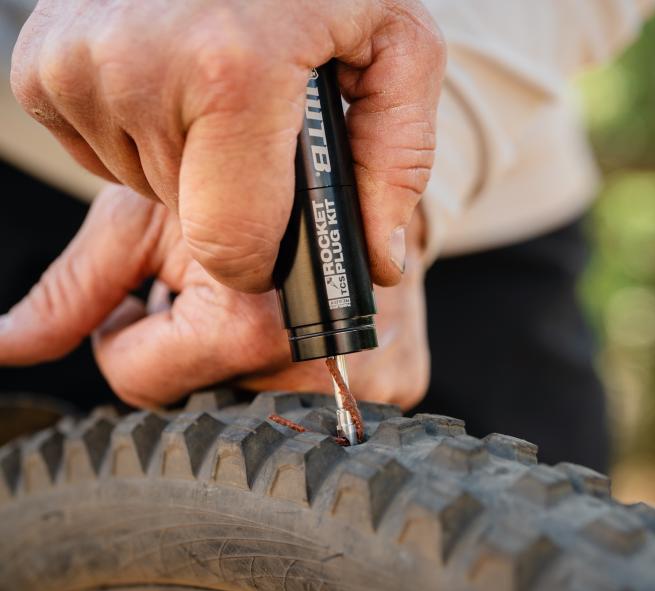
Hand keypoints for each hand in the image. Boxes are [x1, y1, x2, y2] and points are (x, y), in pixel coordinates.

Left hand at [0, 185, 430, 408]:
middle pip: (199, 398)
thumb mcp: (151, 220)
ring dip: (243, 360)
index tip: (161, 291)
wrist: (366, 166)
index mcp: (250, 326)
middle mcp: (315, 364)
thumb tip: (3, 348)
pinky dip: (300, 368)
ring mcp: (370, 379)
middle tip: (221, 290)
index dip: (134, 331)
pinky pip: (322, 403)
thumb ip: (75, 290)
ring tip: (266, 299)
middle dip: (193, 350)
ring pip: (256, 403)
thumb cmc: (254, 181)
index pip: (138, 379)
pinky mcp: (405, 381)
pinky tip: (311, 318)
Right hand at [10, 0, 444, 290]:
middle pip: (190, 220)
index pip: (231, 243)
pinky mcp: (42, 64)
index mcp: (233, 70)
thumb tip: (378, 262)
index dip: (265, 257)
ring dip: (191, 163)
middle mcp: (139, 67)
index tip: (283, 235)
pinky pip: (101, 152)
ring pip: (146, 187)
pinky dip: (146, 134)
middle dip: (235, 196)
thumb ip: (395, 164)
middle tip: (263, 128)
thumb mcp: (397, 50)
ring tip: (222, 93)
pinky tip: (179, 84)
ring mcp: (79, 64)